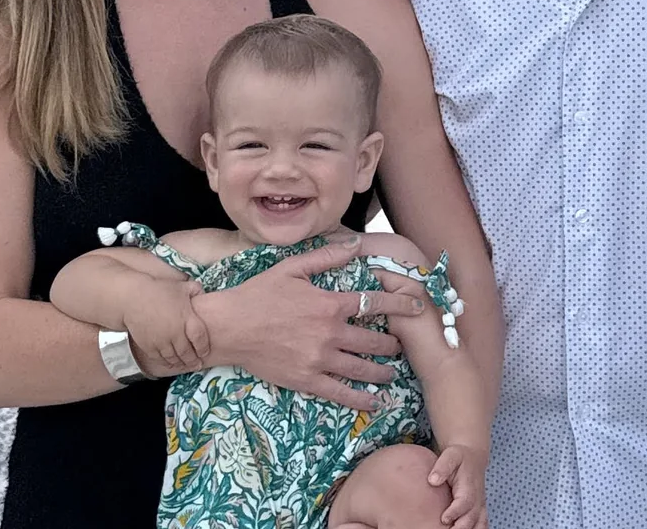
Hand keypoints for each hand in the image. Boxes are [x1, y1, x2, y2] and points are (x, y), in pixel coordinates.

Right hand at [122, 279, 209, 377]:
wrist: (132, 299)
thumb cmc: (158, 291)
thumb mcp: (181, 287)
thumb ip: (195, 290)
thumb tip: (203, 294)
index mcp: (186, 318)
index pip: (200, 338)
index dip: (203, 347)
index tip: (205, 352)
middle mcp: (175, 333)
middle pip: (187, 352)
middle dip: (193, 361)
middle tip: (197, 365)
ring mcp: (162, 341)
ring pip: (174, 358)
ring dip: (181, 364)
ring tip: (185, 366)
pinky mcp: (149, 346)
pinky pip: (160, 359)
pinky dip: (167, 363)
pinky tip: (170, 364)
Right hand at [193, 236, 428, 413]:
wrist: (228, 327)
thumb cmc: (258, 293)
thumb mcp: (292, 268)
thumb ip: (327, 257)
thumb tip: (355, 244)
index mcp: (330, 304)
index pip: (375, 302)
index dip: (401, 304)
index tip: (419, 305)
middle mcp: (330, 333)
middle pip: (373, 340)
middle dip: (393, 343)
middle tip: (403, 345)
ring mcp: (319, 360)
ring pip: (361, 368)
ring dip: (382, 371)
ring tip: (393, 373)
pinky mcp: (306, 380)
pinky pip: (339, 393)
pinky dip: (360, 399)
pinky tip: (374, 402)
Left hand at [430, 442, 486, 528]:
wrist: (473, 457)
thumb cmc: (459, 458)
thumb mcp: (450, 456)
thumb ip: (442, 466)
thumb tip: (432, 480)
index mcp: (469, 486)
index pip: (465, 502)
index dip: (456, 512)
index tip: (444, 519)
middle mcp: (477, 498)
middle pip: (472, 518)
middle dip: (461, 528)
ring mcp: (480, 506)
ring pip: (479, 524)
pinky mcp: (480, 510)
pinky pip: (482, 524)